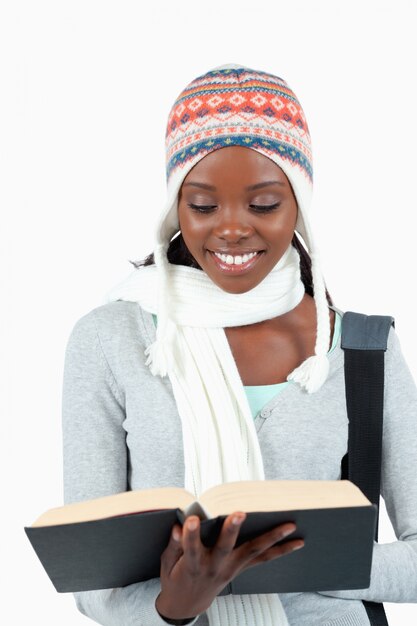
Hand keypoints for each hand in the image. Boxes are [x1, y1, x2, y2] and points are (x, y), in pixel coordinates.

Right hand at [155, 511, 303, 620]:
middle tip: (239, 513)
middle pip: (225, 548)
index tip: (191, 520)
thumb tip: (178, 527)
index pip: (190, 548)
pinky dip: (280, 550)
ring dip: (271, 538)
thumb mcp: (167, 563)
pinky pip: (263, 559)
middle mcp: (214, 567)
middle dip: (232, 530)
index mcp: (192, 565)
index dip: (191, 535)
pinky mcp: (240, 569)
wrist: (186, 604)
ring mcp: (230, 569)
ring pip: (252, 552)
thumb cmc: (176, 577)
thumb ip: (174, 545)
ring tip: (289, 525)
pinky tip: (297, 542)